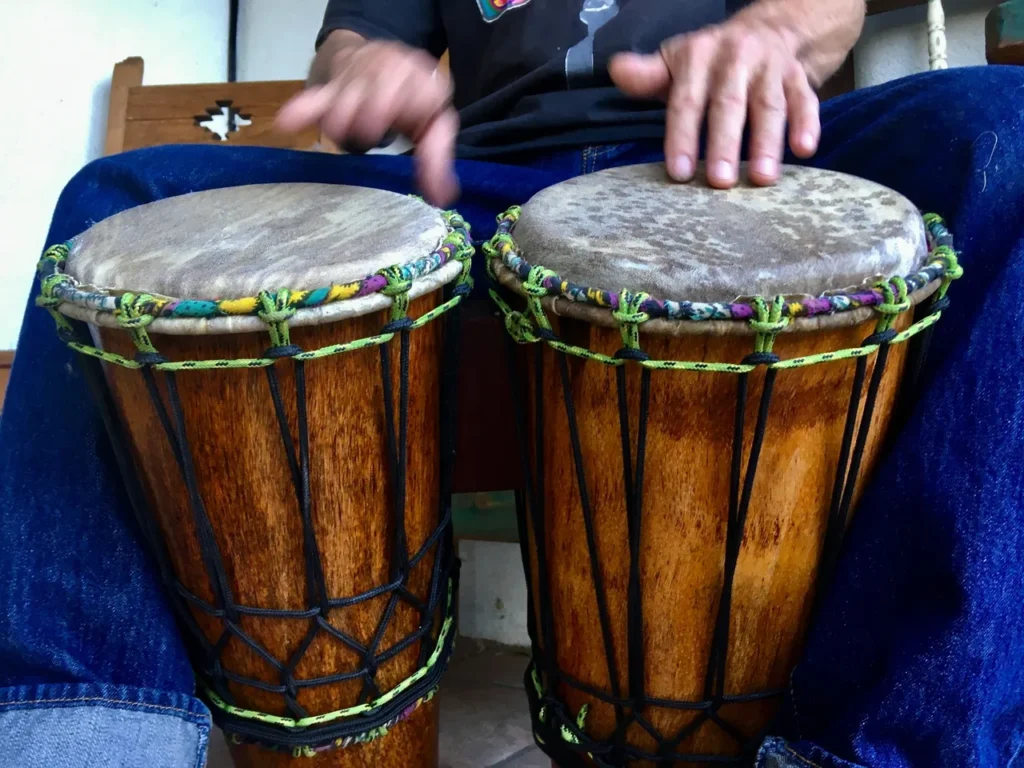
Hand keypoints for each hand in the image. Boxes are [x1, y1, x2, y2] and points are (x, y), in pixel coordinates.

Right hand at [276, 35, 459, 206]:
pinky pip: (316, 97)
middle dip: (373, 113)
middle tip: (369, 133)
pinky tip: (286, 122)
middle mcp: (393, 68)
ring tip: (342, 132)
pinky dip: (303, 110)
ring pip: (347, 96)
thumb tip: (442, 197)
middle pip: (379, 90)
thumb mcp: (432, 125)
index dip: (415, 106)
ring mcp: (361, 74)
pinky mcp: (334, 85)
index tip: (410, 122)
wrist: (382, 62)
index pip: (423, 91)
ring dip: (343, 118)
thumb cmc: (413, 102)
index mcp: (423, 80)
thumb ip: (435, 159)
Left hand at [609, 16, 820, 188]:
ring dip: (767, 143)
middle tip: (720, 182)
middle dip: (724, 144)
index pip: (687, 100)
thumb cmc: (712, 61)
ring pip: (769, 106)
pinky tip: (805, 149)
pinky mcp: (799, 76)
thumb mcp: (676, 63)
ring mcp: (770, 68)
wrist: (771, 27)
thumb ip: (648, 76)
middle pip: (729, 105)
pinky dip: (807, 123)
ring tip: (762, 179)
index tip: (680, 172)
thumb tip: (617, 70)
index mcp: (699, 57)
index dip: (683, 136)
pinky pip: (805, 99)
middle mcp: (735, 58)